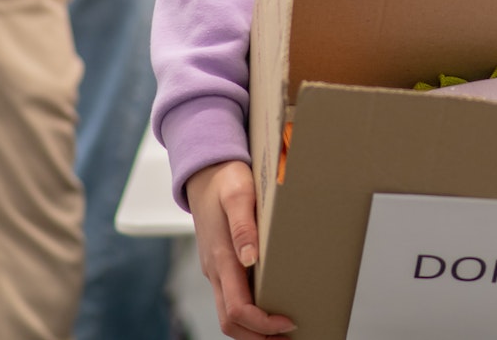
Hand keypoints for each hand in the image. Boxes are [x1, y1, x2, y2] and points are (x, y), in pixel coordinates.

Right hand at [186, 161, 294, 337]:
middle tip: (291, 336)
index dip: (263, 323)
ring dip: (253, 329)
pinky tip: (269, 308)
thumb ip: (244, 225)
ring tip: (283, 330)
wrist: (205, 172)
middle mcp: (215, 270)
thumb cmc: (226, 180)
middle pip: (230, 322)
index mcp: (221, 258)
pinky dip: (248, 314)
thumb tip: (250, 259)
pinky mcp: (220, 265)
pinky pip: (230, 299)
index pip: (238, 309)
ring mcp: (216, 270)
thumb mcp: (238, 194)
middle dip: (259, 337)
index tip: (289, 322)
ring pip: (228, 314)